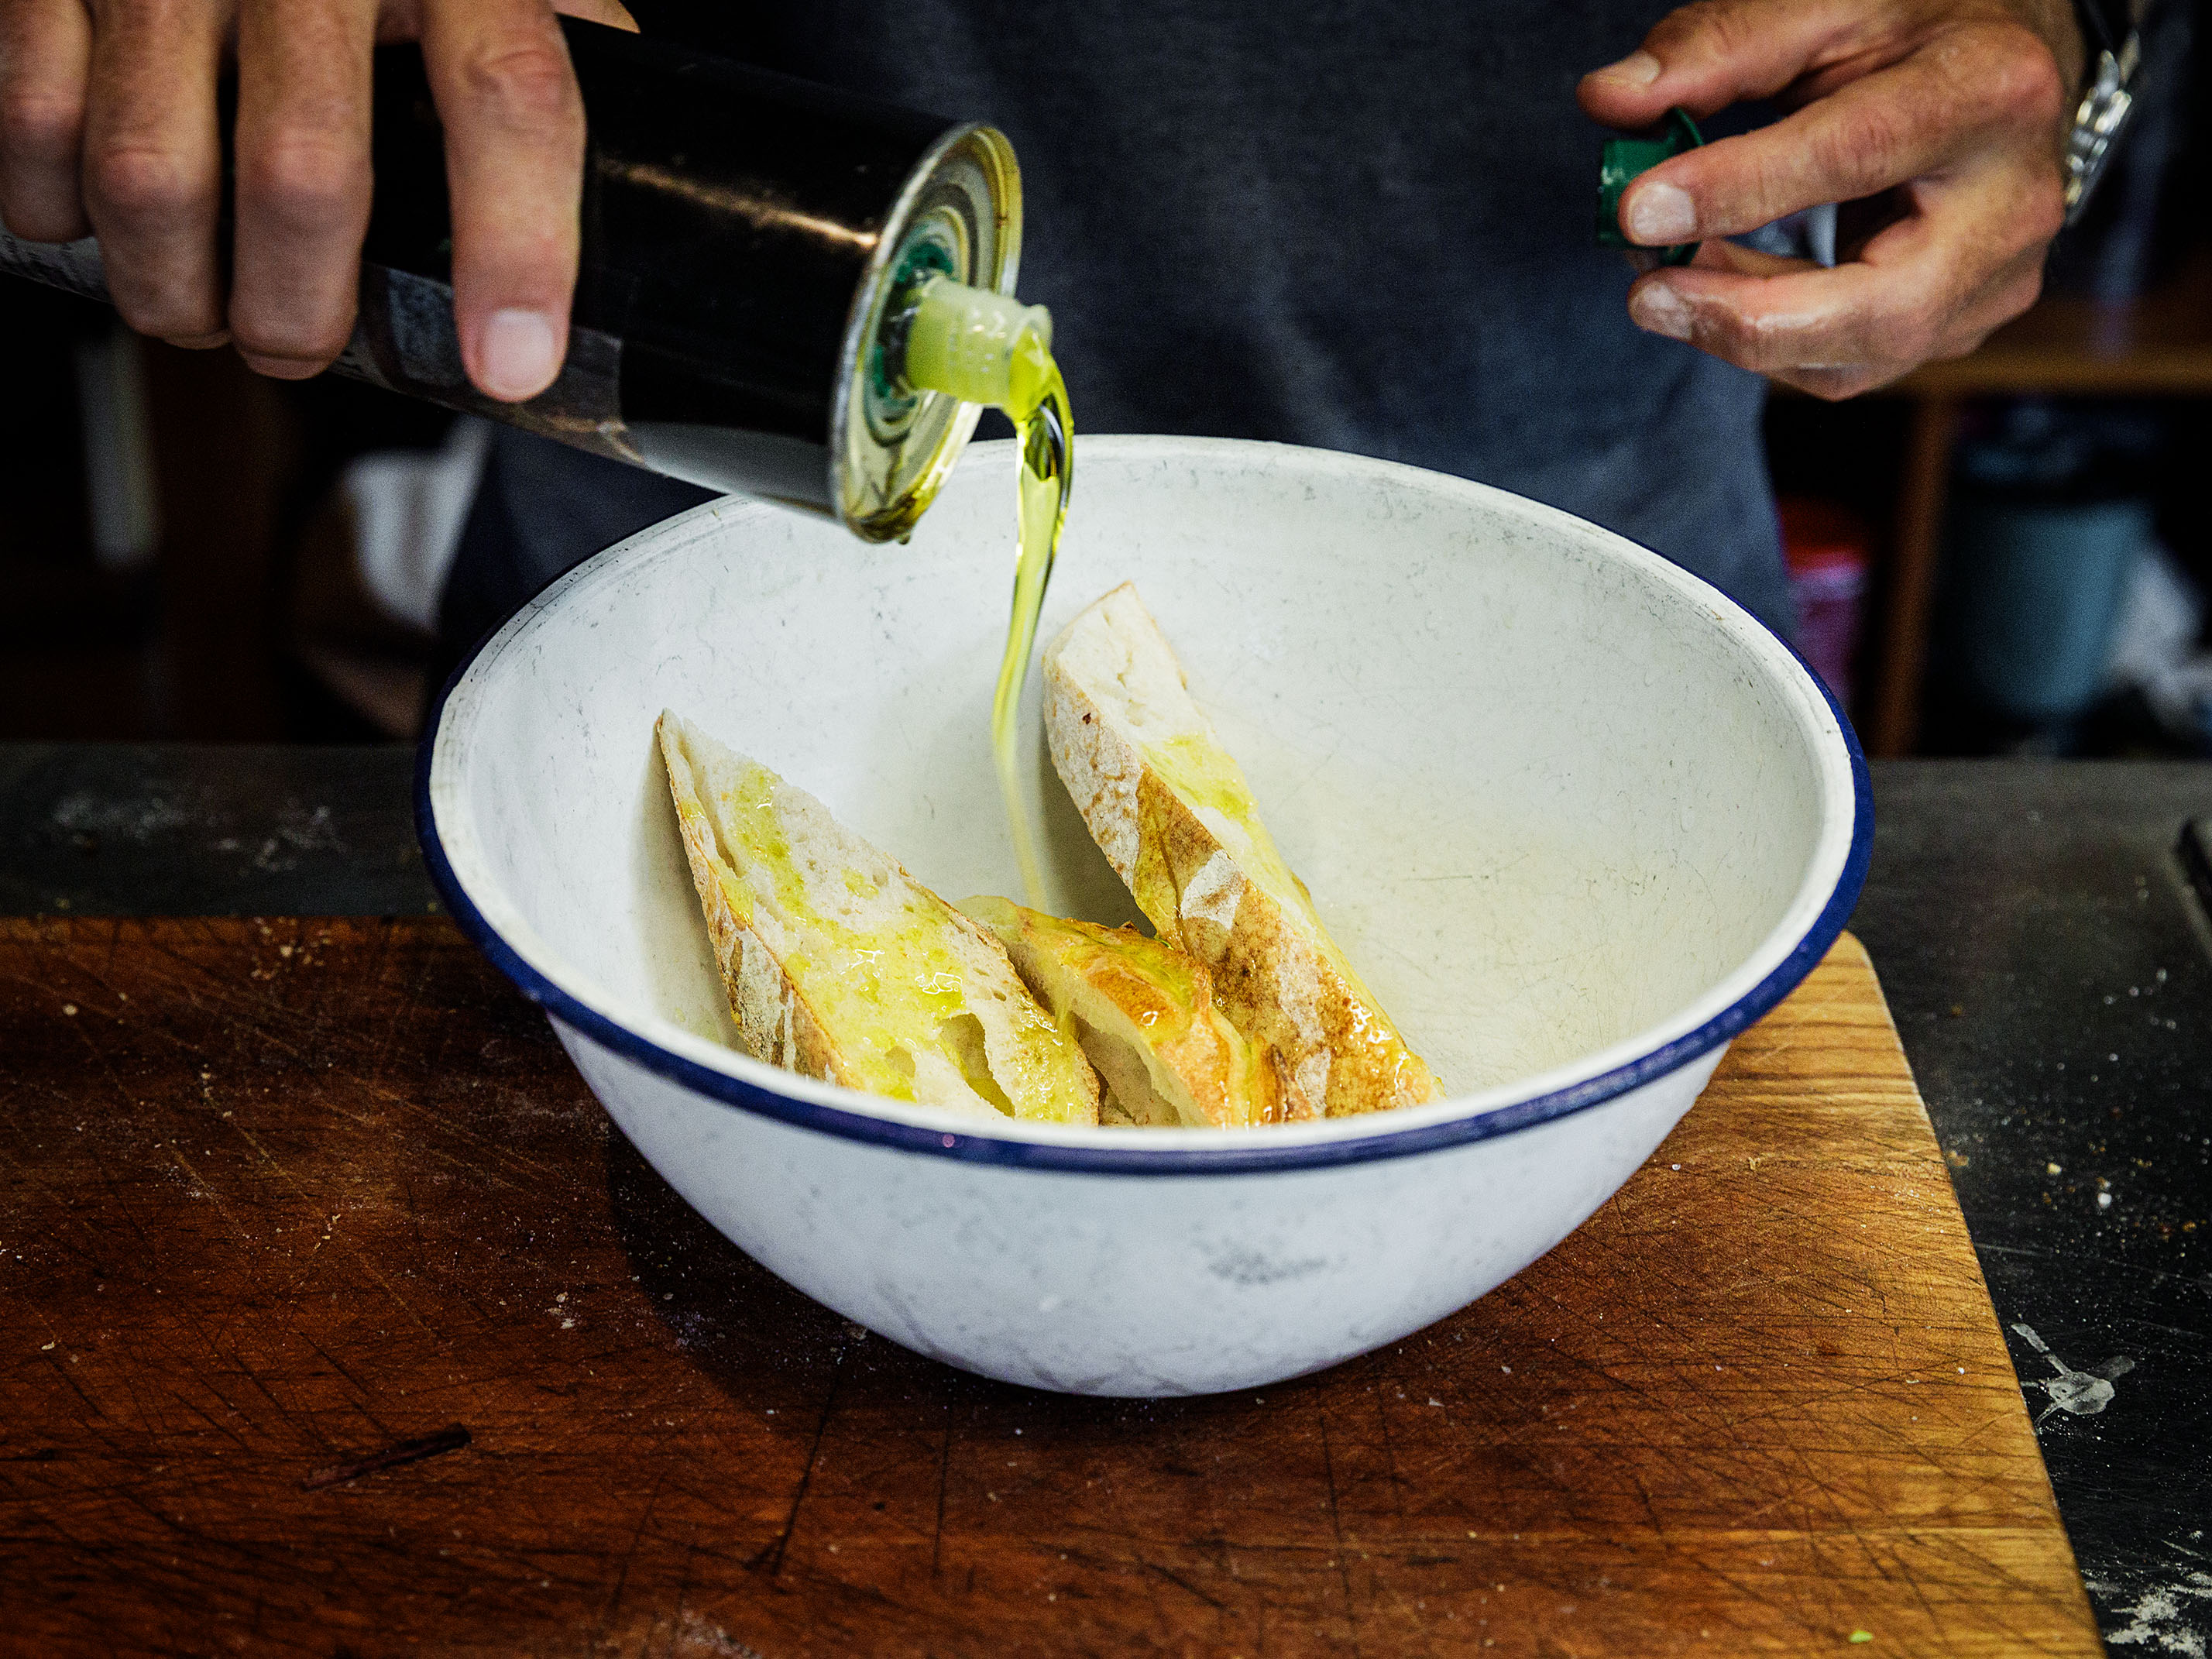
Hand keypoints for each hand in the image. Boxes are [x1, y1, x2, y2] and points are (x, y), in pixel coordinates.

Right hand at [0, 0, 633, 400]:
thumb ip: (556, 70)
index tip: (510, 364)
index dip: (516, 246)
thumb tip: (617, 236)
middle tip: (295, 345)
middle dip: (297, 313)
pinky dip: (54, 212)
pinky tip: (98, 223)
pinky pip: (30, 124)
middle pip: (305, 175)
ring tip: (200, 309)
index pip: (509, 97)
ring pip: (153, 175)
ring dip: (174, 290)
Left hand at [1579, 0, 2081, 398]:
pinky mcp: (1960, 327)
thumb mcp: (1826, 7)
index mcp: (1990, 92)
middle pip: (1880, 308)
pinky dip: (1765, 337)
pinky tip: (1719, 288)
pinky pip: (1843, 364)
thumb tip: (1607, 98)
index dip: (1739, 188)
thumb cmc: (1911, 32)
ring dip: (1738, 327)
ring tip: (1669, 274)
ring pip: (1851, 357)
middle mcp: (2012, 205)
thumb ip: (1719, 48)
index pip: (1857, 154)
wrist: (1998, 76)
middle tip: (1646, 295)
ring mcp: (1995, 283)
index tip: (1638, 208)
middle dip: (1745, 316)